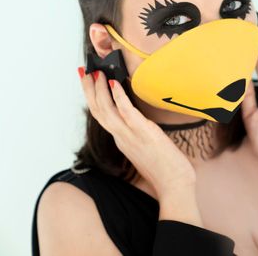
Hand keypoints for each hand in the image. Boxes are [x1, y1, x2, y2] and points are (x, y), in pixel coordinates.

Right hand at [77, 67, 196, 199]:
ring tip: (96, 72)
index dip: (92, 98)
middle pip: (97, 110)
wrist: (174, 186)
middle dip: (88, 89)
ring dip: (99, 89)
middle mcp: (121, 137)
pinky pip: (127, 112)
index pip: (101, 116)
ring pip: (106, 110)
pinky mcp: (144, 133)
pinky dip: (119, 97)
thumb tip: (138, 122)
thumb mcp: (145, 149)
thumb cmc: (164, 169)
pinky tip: (114, 84)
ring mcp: (130, 136)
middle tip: (83, 71)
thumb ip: (138, 135)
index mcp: (121, 140)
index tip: (88, 82)